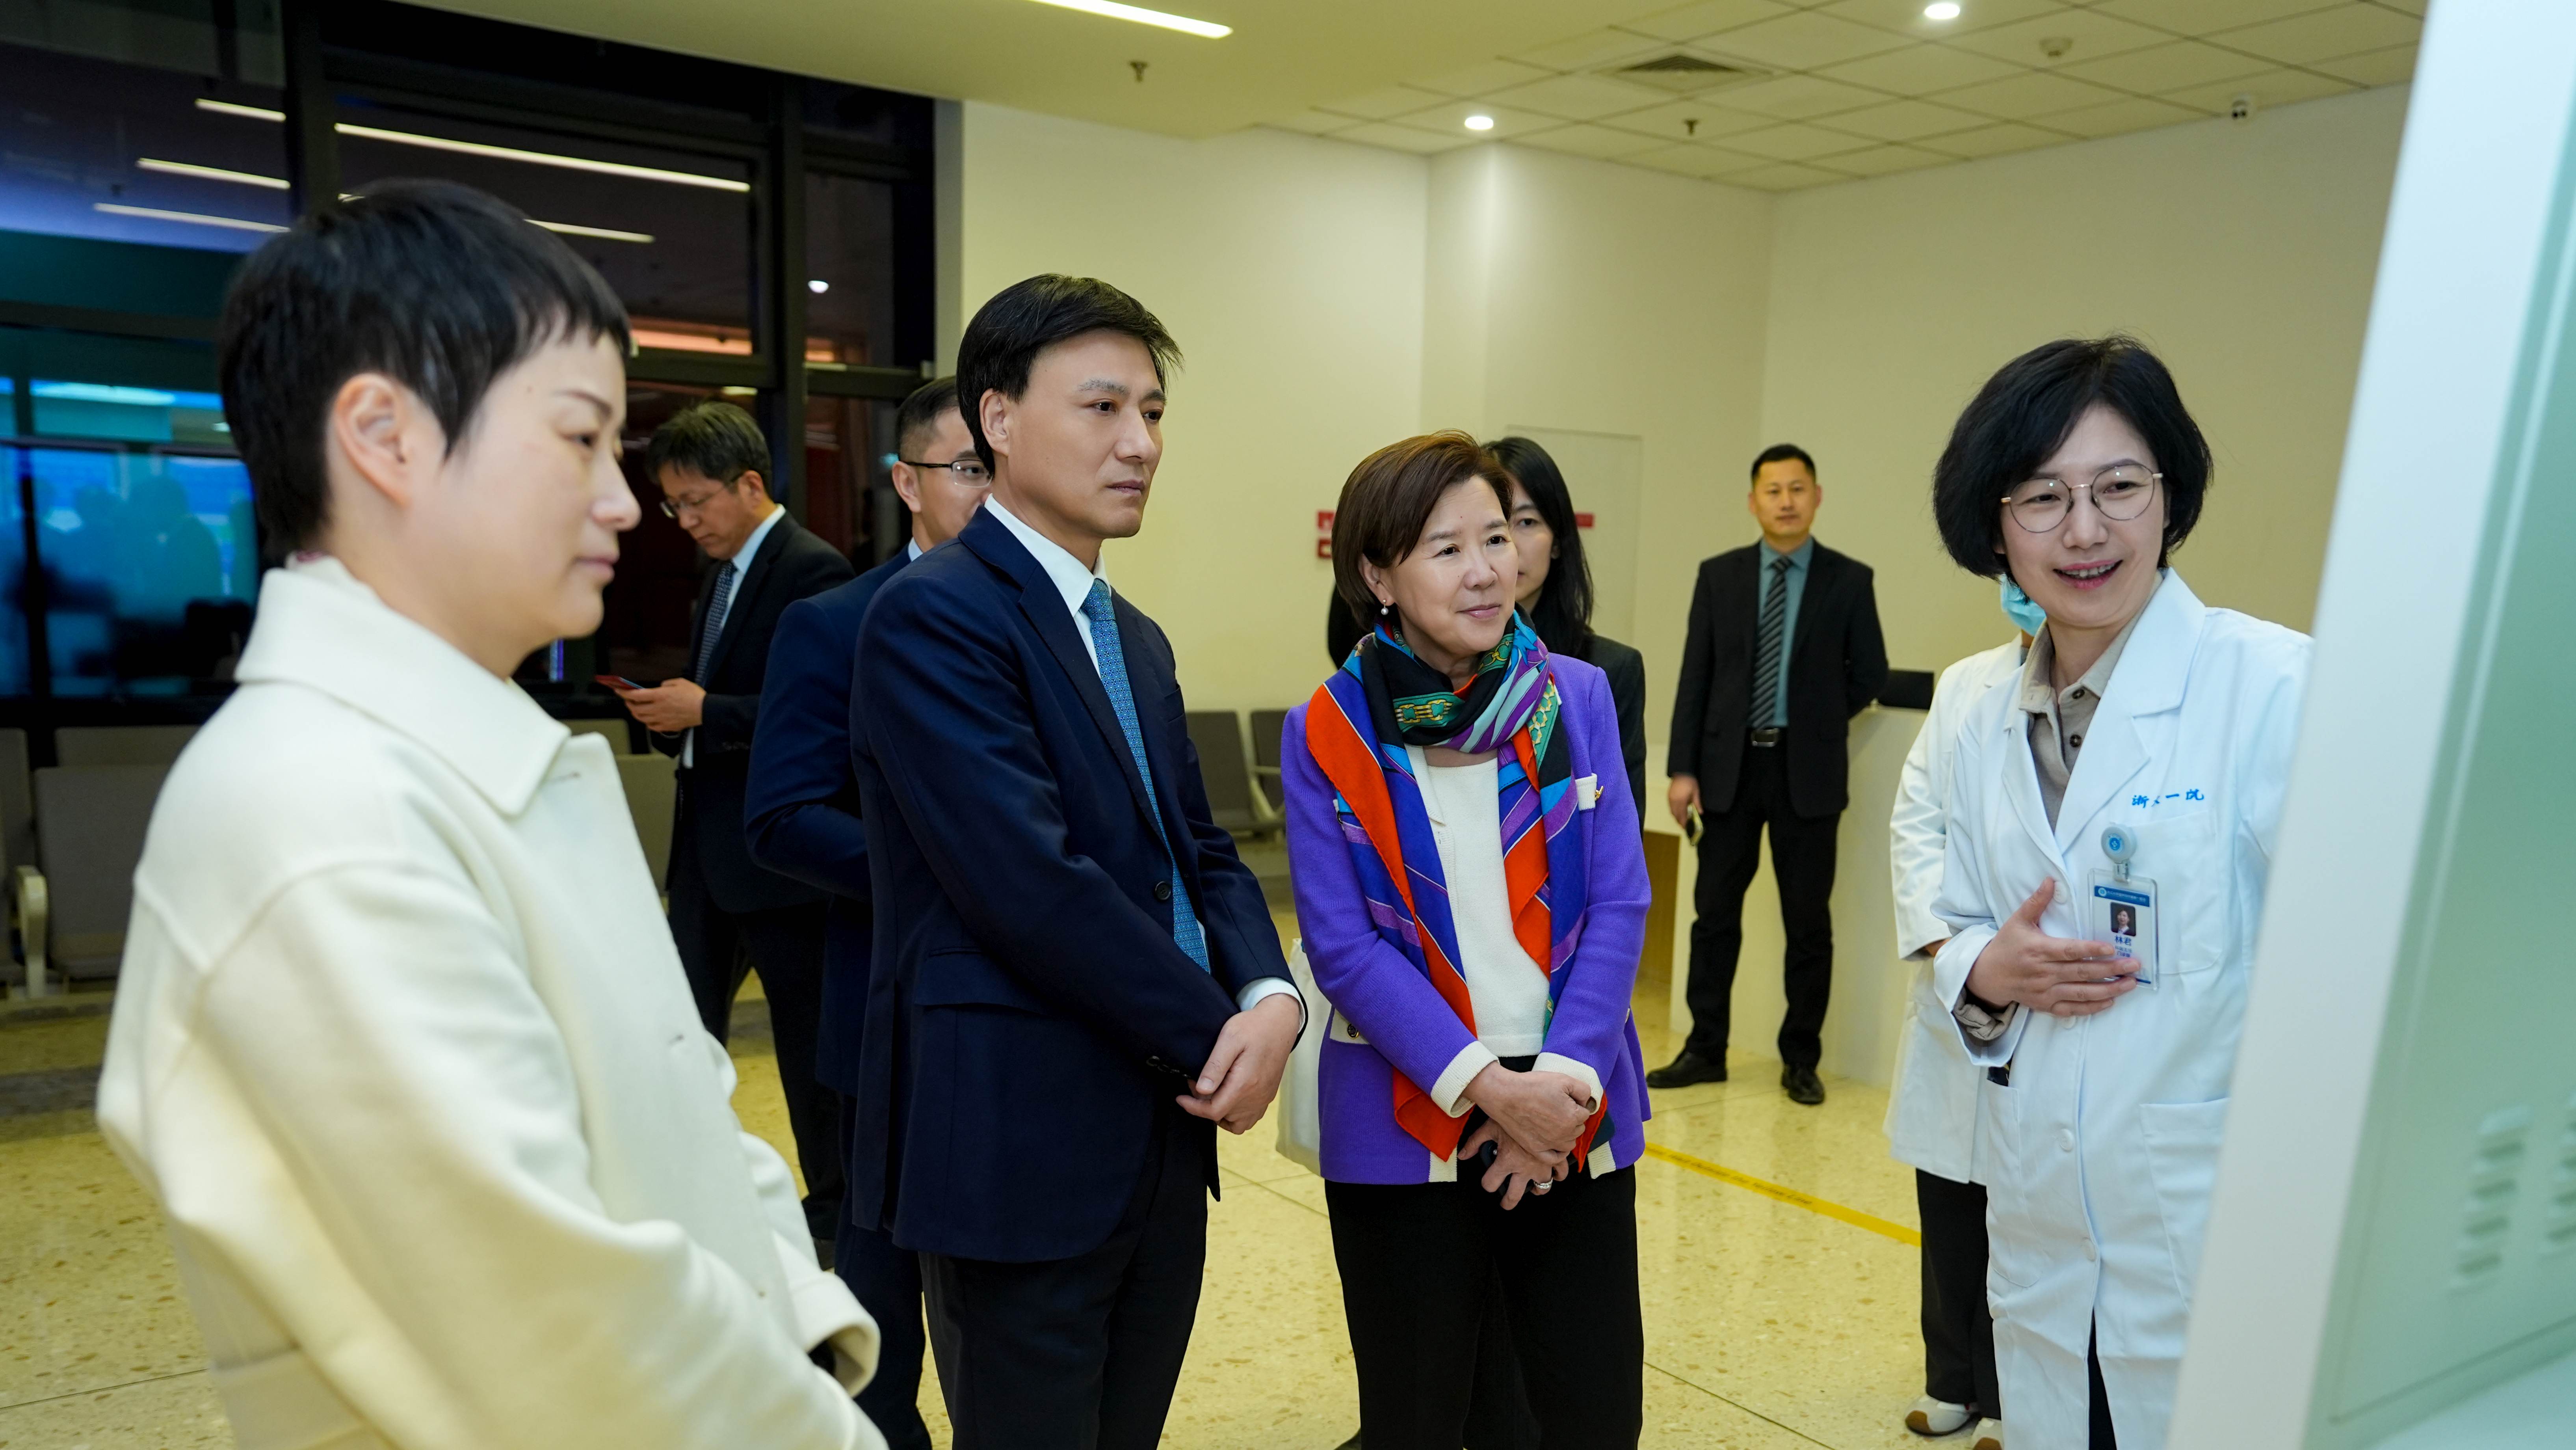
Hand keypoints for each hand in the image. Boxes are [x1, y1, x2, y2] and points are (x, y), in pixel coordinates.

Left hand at [616, 678, 705, 732]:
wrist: (704, 710)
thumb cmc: (694, 696)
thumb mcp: (679, 682)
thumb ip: (666, 684)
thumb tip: (660, 688)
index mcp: (659, 696)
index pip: (636, 695)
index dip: (624, 693)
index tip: (619, 691)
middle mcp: (657, 708)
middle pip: (635, 708)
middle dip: (628, 704)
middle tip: (627, 700)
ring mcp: (661, 719)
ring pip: (641, 718)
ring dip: (635, 713)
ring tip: (635, 709)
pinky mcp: (667, 727)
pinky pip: (651, 726)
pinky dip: (646, 722)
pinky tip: (647, 719)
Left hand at [1176, 993, 1301, 1133]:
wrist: (1280, 1022)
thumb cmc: (1253, 1027)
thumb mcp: (1229, 1039)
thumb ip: (1215, 1066)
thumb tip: (1201, 1090)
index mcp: (1244, 1084)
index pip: (1213, 1111)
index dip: (1193, 1108)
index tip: (1181, 1098)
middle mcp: (1256, 1097)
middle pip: (1223, 1117)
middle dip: (1204, 1106)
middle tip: (1196, 1084)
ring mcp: (1263, 1098)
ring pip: (1237, 1124)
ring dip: (1221, 1114)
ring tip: (1212, 1094)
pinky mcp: (1268, 1096)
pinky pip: (1250, 1119)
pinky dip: (1236, 1115)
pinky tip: (1228, 1097)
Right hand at [1461, 1063, 1591, 1157]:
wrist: (1505, 1095)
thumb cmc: (1532, 1086)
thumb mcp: (1563, 1079)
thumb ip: (1583, 1090)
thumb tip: (1586, 1102)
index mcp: (1573, 1117)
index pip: (1585, 1113)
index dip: (1575, 1103)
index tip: (1564, 1098)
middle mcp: (1564, 1134)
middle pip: (1578, 1128)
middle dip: (1572, 1118)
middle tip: (1556, 1107)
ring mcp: (1550, 1144)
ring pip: (1569, 1143)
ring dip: (1566, 1134)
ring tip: (1553, 1122)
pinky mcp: (1536, 1149)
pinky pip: (1555, 1158)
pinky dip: (1559, 1153)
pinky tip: (1556, 1144)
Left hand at [1463, 1120, 1566, 1210]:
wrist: (1535, 1104)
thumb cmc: (1512, 1114)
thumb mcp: (1490, 1127)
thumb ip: (1475, 1142)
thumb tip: (1462, 1155)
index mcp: (1506, 1161)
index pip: (1491, 1183)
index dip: (1487, 1184)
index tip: (1488, 1183)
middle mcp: (1524, 1168)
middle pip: (1515, 1195)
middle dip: (1508, 1202)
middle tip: (1506, 1203)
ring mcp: (1542, 1165)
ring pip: (1542, 1188)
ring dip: (1538, 1190)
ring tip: (1533, 1189)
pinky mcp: (1556, 1158)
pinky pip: (1561, 1173)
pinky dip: (1559, 1175)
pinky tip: (1555, 1174)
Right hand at [1666, 774, 1699, 828]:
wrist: (1682, 772)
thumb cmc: (1690, 782)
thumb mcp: (1696, 792)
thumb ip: (1697, 803)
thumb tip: (1700, 812)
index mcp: (1681, 801)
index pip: (1681, 814)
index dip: (1683, 821)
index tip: (1685, 827)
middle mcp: (1674, 801)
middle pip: (1675, 814)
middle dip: (1679, 821)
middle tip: (1683, 825)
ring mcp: (1670, 799)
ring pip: (1672, 811)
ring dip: (1676, 816)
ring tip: (1680, 820)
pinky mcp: (1669, 796)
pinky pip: (1670, 807)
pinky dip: (1673, 811)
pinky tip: (1677, 812)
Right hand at [1964, 879, 2135, 1017]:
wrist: (1987, 976)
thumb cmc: (2006, 946)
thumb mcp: (2017, 921)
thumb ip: (2036, 902)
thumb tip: (2051, 880)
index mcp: (2038, 950)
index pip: (2069, 951)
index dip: (2091, 950)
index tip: (2111, 948)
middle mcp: (2044, 973)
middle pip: (2082, 972)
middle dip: (2111, 969)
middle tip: (2134, 965)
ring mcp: (2045, 991)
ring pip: (2082, 992)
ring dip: (2109, 989)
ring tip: (2130, 983)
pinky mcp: (2046, 1005)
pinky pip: (2073, 1009)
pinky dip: (2092, 1007)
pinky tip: (2110, 1000)